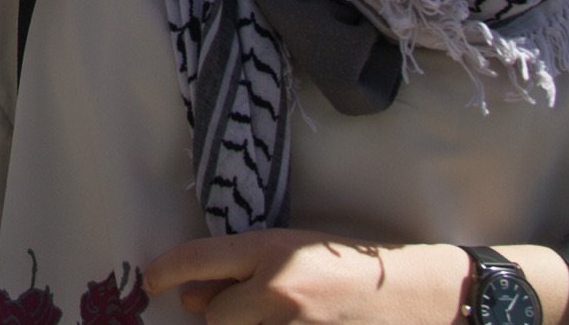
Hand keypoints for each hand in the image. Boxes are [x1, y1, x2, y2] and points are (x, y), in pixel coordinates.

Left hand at [148, 230, 469, 324]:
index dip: (166, 271)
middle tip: (250, 309)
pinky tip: (301, 324)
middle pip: (215, 317)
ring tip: (288, 316)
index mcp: (274, 251)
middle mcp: (280, 291)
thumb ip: (242, 271)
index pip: (198, 258)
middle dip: (224, 316)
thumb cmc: (352, 268)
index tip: (150, 281)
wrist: (419, 296)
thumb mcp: (296, 251)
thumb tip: (191, 298)